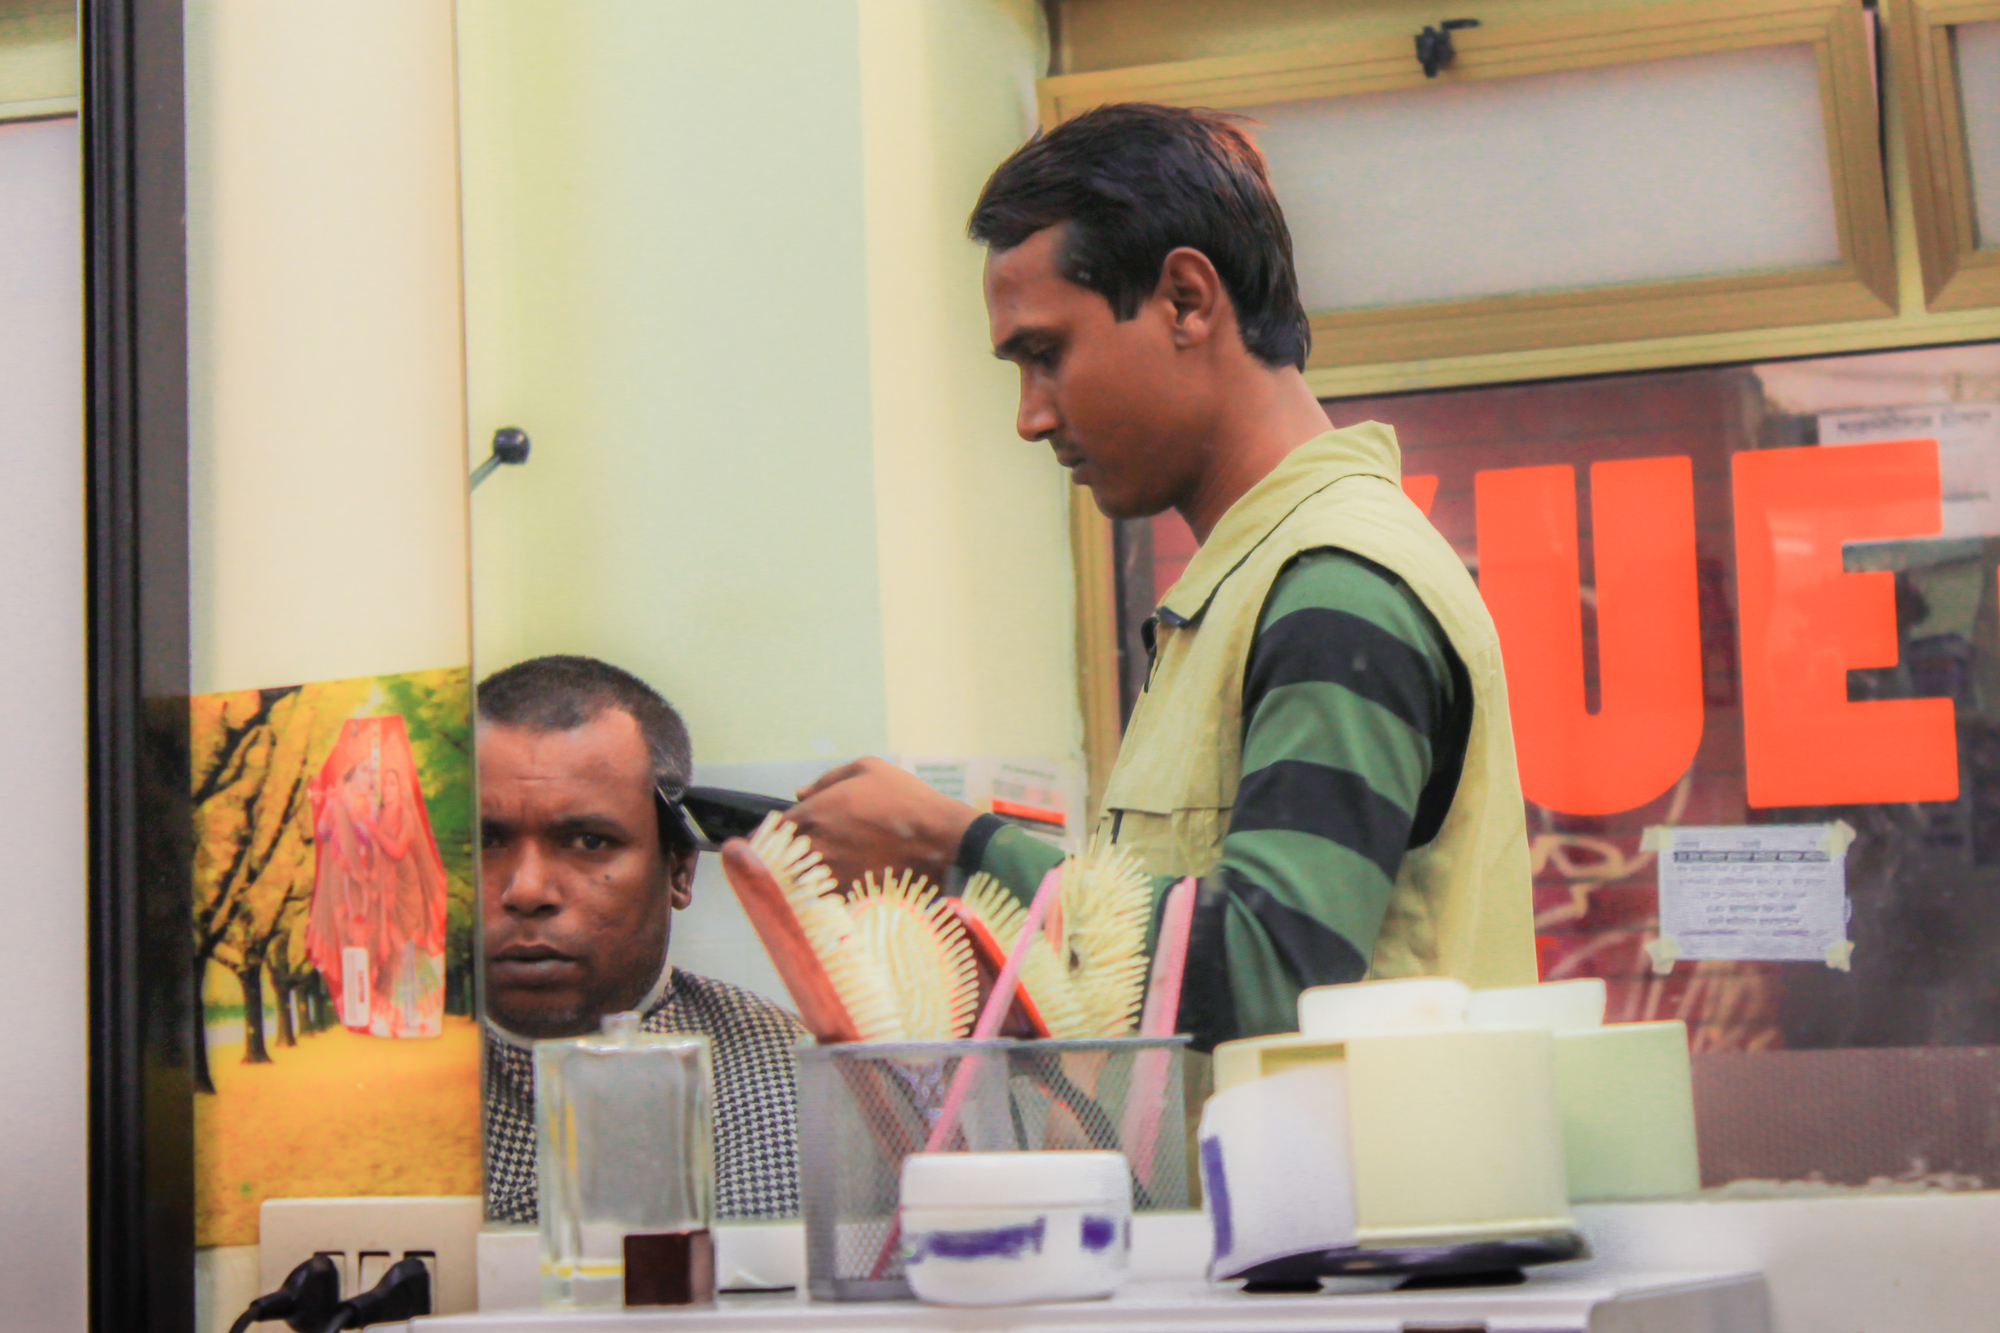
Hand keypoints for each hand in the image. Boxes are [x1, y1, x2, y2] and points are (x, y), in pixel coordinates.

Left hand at [788, 757, 977, 891]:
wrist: (938, 841)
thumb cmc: (903, 799)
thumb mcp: (868, 769)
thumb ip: (826, 779)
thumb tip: (800, 794)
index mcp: (814, 813)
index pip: (775, 829)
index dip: (779, 832)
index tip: (788, 834)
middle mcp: (814, 846)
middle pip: (784, 857)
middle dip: (791, 854)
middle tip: (809, 851)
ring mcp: (829, 875)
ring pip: (803, 879)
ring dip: (808, 875)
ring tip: (829, 870)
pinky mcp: (846, 896)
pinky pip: (826, 896)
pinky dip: (829, 892)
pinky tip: (847, 884)